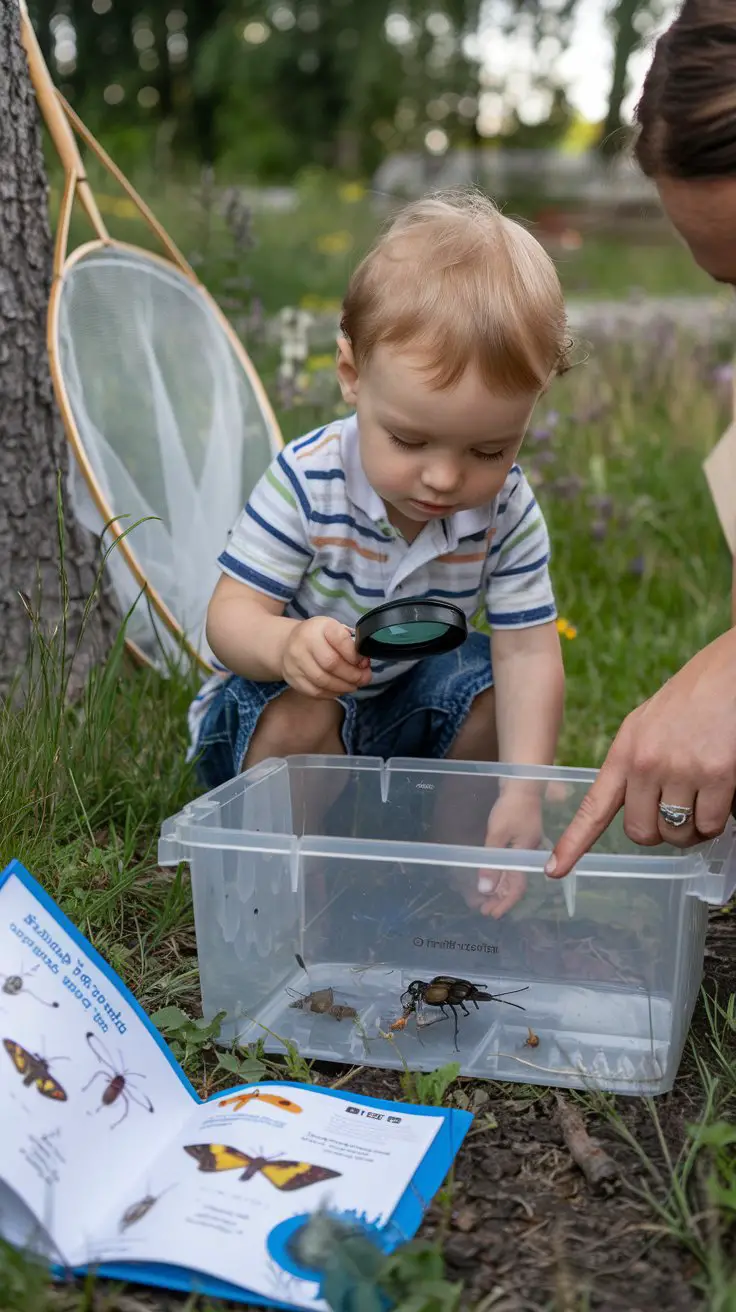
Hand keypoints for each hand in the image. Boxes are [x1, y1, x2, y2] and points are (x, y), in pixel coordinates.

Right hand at [280, 616, 370, 698]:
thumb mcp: (334, 630)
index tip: (364, 662)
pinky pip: (315, 691)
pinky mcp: (293, 678)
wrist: (288, 643)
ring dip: (344, 687)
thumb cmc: (319, 636)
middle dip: (353, 675)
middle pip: (331, 664)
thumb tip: (363, 663)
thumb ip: (350, 644)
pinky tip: (339, 690)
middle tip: (364, 678)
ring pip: (323, 681)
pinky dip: (332, 693)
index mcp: (319, 627)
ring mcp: (295, 662)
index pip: (340, 640)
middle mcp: (304, 642)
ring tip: (354, 685)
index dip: (355, 654)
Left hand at [456, 786, 539, 918]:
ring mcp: (524, 846)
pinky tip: (492, 877)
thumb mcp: (497, 835)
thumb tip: (485, 890)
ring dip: (498, 888)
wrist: (522, 784)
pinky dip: (500, 873)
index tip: (491, 914)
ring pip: (512, 874)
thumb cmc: (511, 807)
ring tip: (484, 898)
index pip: (516, 887)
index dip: (504, 903)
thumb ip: (491, 862)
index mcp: (524, 855)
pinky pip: (509, 863)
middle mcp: (527, 854)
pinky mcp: (519, 838)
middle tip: (482, 910)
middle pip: (514, 883)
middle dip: (499, 899)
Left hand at [546, 628, 735, 879]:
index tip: (553, 870)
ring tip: (705, 796)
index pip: (593, 806)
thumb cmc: (694, 698)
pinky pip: (712, 824)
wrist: (731, 669)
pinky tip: (724, 790)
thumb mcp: (647, 725)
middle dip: (661, 832)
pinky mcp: (716, 773)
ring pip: (679, 834)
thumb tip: (639, 806)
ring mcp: (680, 769)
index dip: (573, 843)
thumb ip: (636, 764)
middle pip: (641, 833)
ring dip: (694, 828)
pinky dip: (720, 818)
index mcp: (625, 751)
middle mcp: (646, 762)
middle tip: (679, 812)